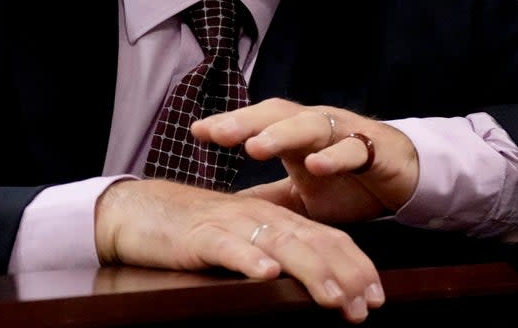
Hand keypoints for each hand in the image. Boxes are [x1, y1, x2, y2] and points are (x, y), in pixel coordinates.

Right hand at [94, 178, 383, 322]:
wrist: (139, 211)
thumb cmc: (194, 232)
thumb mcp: (244, 244)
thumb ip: (276, 256)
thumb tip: (311, 287)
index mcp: (275, 220)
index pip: (327, 238)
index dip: (357, 266)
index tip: (378, 297)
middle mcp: (260, 218)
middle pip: (314, 241)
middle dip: (347, 274)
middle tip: (368, 306)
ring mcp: (232, 224)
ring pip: (281, 243)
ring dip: (312, 270)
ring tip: (335, 297)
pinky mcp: (200, 235)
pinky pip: (228, 247)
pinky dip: (249, 259)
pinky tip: (266, 274)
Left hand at [192, 98, 419, 224]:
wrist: (403, 176)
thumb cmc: (347, 180)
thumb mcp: (299, 196)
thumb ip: (265, 200)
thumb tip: (221, 211)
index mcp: (294, 134)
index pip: (256, 122)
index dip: (228, 124)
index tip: (196, 131)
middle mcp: (315, 126)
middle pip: (276, 115)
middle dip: (246, 122)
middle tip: (217, 132)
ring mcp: (344, 133)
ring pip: (309, 126)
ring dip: (282, 135)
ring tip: (255, 147)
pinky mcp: (373, 149)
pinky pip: (352, 150)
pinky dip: (334, 157)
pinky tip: (316, 165)